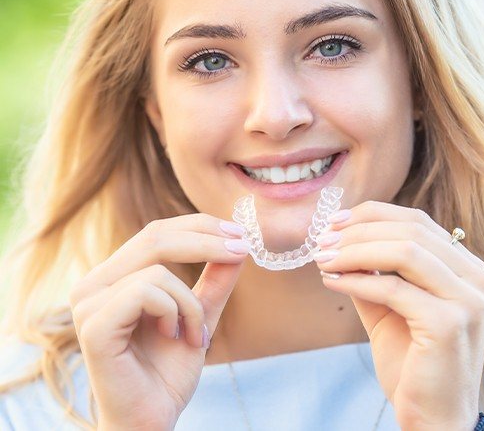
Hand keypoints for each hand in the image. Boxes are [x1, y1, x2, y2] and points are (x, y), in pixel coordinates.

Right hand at [69, 214, 248, 429]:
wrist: (151, 421)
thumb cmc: (168, 372)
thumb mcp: (200, 315)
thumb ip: (214, 280)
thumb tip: (238, 243)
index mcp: (113, 277)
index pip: (156, 233)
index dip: (199, 226)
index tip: (238, 232)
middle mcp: (94, 284)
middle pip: (155, 237)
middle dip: (206, 240)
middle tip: (241, 250)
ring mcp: (88, 304)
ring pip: (158, 270)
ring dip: (191, 303)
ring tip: (195, 335)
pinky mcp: (94, 326)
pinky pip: (147, 292)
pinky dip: (175, 312)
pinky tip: (173, 337)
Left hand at [315, 201, 483, 430]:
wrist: (432, 418)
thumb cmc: (411, 361)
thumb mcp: (388, 305)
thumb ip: (372, 270)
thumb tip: (336, 238)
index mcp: (467, 268)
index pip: (417, 221)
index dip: (372, 214)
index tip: (334, 221)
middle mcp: (478, 278)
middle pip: (411, 230)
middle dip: (358, 230)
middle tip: (322, 240)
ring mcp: (469, 300)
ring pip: (404, 251)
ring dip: (354, 250)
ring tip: (322, 258)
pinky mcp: (451, 323)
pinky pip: (393, 287)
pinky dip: (357, 279)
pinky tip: (332, 281)